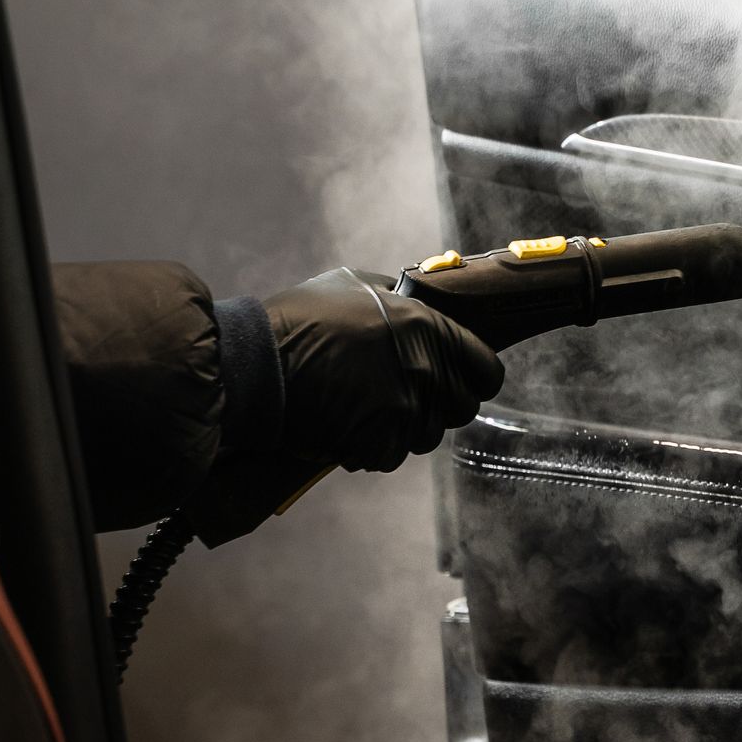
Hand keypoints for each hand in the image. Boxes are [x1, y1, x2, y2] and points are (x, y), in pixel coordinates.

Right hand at [267, 267, 504, 473]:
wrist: (254, 365)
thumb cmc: (297, 320)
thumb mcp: (353, 286)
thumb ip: (397, 297)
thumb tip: (417, 300)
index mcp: (426, 327)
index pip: (486, 367)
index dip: (476, 377)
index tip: (462, 381)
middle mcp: (424, 369)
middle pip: (462, 408)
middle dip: (438, 406)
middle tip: (404, 399)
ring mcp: (404, 409)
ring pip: (426, 435)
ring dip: (402, 429)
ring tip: (365, 410)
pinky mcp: (379, 442)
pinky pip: (390, 456)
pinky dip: (370, 448)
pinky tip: (345, 428)